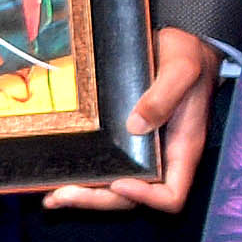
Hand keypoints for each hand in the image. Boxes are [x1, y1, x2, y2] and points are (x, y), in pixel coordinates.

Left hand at [45, 26, 222, 213]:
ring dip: (85, 194)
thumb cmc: (189, 55)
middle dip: (99, 199)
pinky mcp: (126, 138)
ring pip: (116, 187)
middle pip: (133, 197)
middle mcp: (162, 155)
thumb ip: (163, 95)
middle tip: (63, 195)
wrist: (183, 42)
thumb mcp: (181, 68)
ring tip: (53, 198)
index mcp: (182, 147)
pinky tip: (58, 178)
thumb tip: (136, 125)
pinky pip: (108, 165)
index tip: (119, 183)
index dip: (147, 198)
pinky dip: (84, 175)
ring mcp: (143, 149)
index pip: (171, 194)